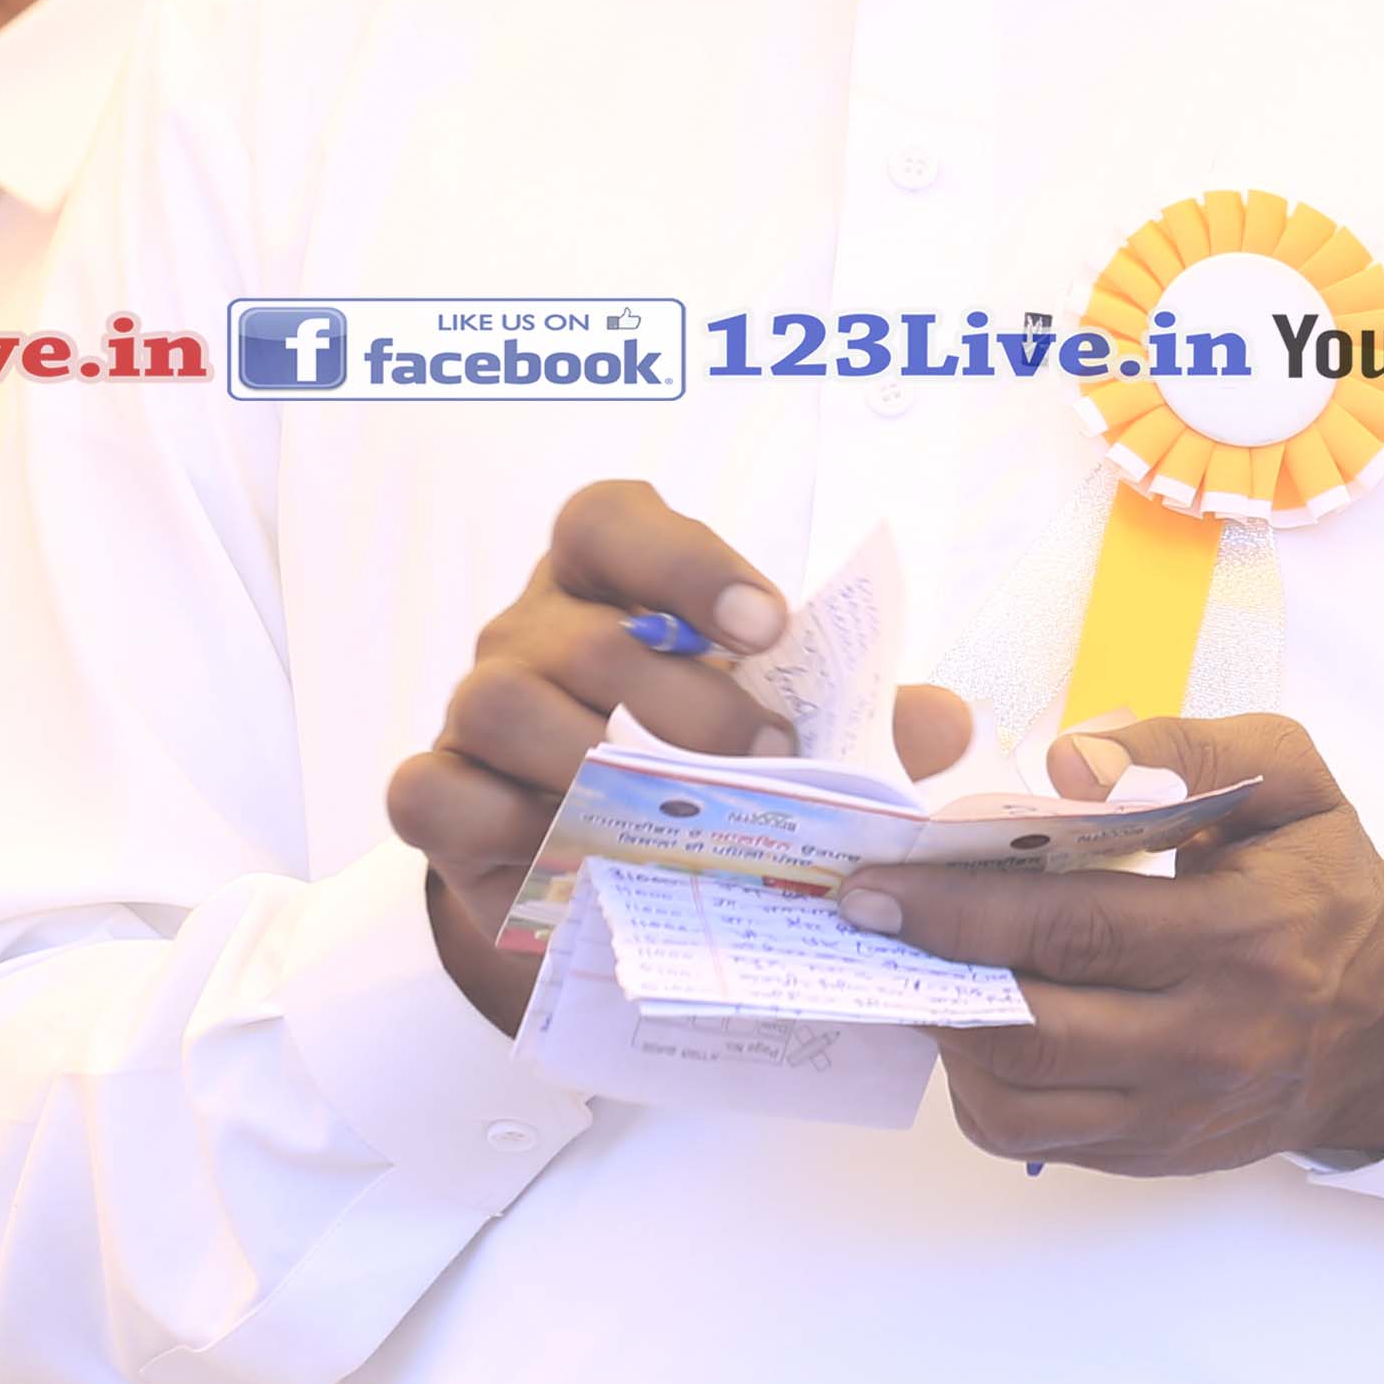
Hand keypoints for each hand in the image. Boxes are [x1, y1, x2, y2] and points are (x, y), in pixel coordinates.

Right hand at [386, 479, 970, 1031]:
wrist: (598, 864)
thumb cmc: (694, 761)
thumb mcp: (780, 727)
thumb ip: (861, 719)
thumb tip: (949, 723)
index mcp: (607, 579)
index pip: (614, 520)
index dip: (687, 561)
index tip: (770, 626)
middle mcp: (531, 629)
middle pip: (584, 635)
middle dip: (683, 702)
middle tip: (766, 760)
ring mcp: (473, 707)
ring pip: (501, 702)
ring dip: (593, 763)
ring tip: (674, 816)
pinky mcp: (436, 794)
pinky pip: (433, 791)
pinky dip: (502, 823)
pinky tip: (576, 854)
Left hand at [847, 716, 1383, 1178]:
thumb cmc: (1326, 884)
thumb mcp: (1291, 780)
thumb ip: (1186, 749)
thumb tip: (1068, 763)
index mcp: (1240, 937)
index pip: (1076, 931)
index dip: (963, 910)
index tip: (879, 883)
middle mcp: (1206, 1040)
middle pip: (1032, 1026)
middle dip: (928, 971)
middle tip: (864, 919)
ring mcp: (1175, 1112)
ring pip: (1017, 1100)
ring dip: (947, 1032)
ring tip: (921, 964)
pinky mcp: (1153, 1154)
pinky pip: (1034, 1135)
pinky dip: (982, 1083)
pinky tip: (977, 1021)